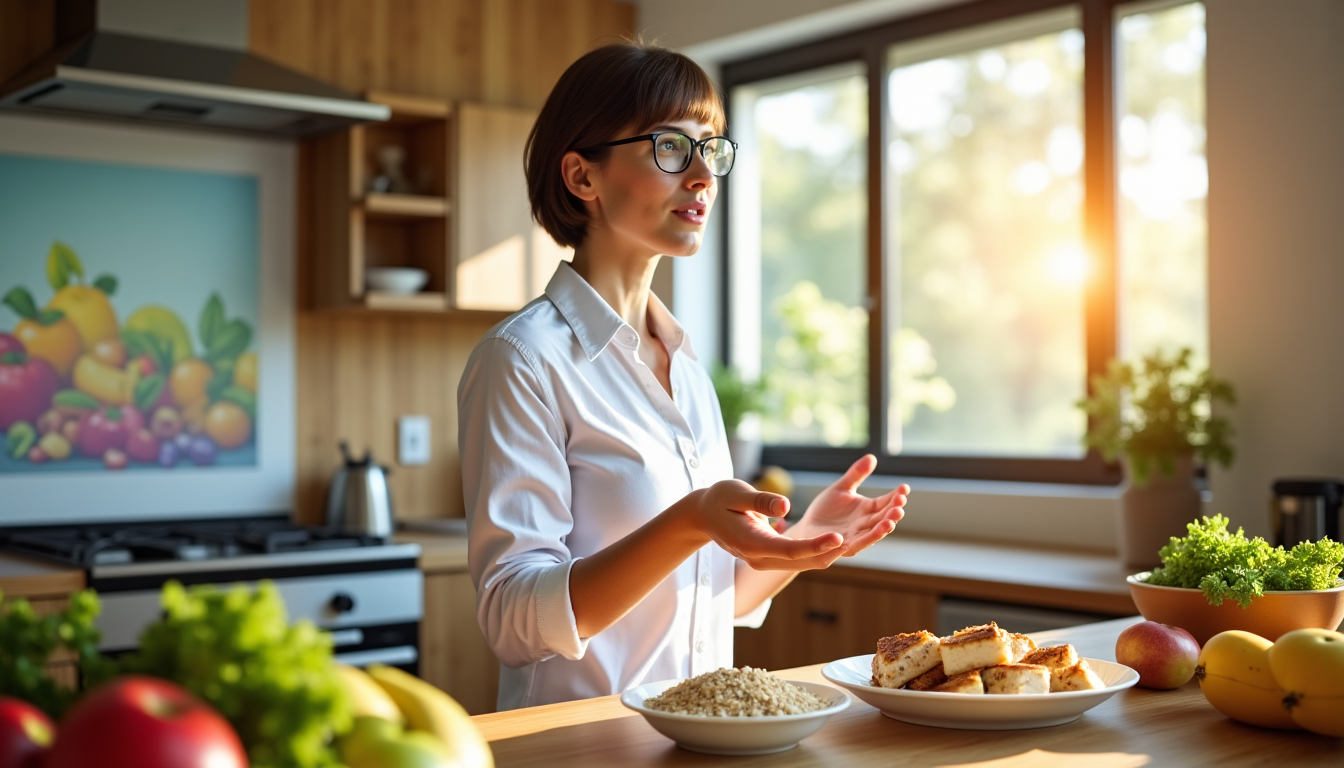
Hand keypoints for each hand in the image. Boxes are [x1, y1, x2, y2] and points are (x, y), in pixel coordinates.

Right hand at [686, 480, 845, 570]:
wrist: (703, 516)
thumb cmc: (718, 499)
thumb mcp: (735, 493)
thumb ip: (760, 501)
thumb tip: (785, 506)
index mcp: (751, 544)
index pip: (790, 550)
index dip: (816, 545)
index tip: (839, 536)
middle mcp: (760, 558)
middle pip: (804, 561)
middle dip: (833, 552)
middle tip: (860, 539)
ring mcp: (766, 560)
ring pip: (806, 563)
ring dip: (832, 553)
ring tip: (856, 539)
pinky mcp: (772, 556)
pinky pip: (801, 558)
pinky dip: (822, 550)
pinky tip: (843, 539)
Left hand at [785, 454, 906, 557]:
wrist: (807, 527)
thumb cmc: (826, 510)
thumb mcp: (841, 488)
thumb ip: (856, 474)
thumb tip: (872, 457)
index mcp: (868, 509)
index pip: (886, 502)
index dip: (896, 496)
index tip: (905, 488)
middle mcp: (865, 524)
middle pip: (883, 518)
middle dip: (893, 512)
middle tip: (901, 503)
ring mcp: (856, 536)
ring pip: (873, 534)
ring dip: (883, 529)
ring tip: (891, 522)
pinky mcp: (844, 546)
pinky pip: (857, 544)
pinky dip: (865, 540)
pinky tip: (871, 534)